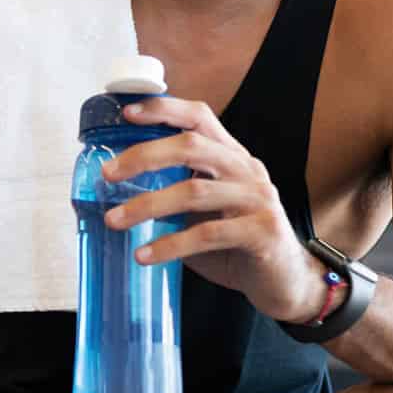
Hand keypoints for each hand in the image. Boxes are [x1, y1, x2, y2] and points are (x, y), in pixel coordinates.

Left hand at [100, 96, 320, 321]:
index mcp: (232, 157)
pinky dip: (170, 244)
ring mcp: (258, 199)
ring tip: (114, 220)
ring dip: (147, 205)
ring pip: (193, 191)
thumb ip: (174, 195)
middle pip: (192, 146)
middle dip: (144, 156)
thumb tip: (116, 195)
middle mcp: (247, 170)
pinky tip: (144, 254)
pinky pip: (207, 234)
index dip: (164, 110)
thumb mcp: (204, 211)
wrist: (285, 281)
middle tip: (108, 174)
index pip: (200, 117)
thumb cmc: (236, 243)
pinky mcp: (262, 232)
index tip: (127, 113)